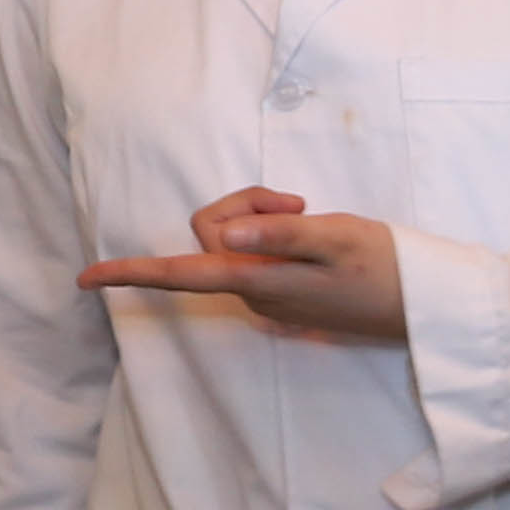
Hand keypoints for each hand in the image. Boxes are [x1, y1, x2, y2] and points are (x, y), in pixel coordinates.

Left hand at [80, 188, 409, 344]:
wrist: (424, 308)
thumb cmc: (384, 268)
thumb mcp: (335, 237)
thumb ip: (278, 234)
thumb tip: (223, 235)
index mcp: (259, 281)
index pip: (182, 275)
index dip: (130, 274)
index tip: (85, 279)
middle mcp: (253, 292)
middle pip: (210, 237)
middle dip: (241, 205)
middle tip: (295, 202)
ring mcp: (268, 294)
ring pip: (233, 241)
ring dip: (262, 216)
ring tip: (310, 216)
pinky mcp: (284, 291)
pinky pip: (255, 253)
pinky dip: (275, 232)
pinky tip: (313, 235)